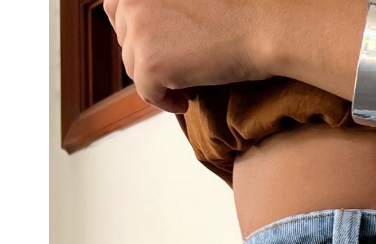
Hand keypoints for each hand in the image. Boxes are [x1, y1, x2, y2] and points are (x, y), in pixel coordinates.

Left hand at [103, 0, 277, 111]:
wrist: (260, 26)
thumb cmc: (238, 10)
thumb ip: (164, 7)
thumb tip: (153, 34)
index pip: (115, 8)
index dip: (134, 32)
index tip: (158, 49)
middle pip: (124, 41)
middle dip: (146, 58)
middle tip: (175, 72)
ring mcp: (137, 30)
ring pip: (134, 67)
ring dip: (156, 80)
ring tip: (184, 87)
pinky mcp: (148, 63)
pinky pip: (146, 93)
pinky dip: (165, 102)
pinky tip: (186, 101)